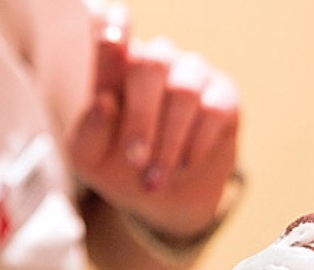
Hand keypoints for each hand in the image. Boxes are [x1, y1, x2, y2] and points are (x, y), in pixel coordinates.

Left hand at [69, 4, 239, 237]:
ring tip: (157, 178)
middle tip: (134, 160)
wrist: (169, 199)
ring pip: (184, 91)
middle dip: (141, 117)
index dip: (114, 26)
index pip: (113, 28)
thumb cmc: (124, 169)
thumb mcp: (92, 160)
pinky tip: (185, 165)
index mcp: (117, 63)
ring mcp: (194, 74)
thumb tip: (103, 103)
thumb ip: (88, 133)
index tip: (110, 37)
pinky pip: (214, 110)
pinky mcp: (225, 95)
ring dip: (169, 141)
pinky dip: (196, 143)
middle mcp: (157, 59)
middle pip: (150, 64)